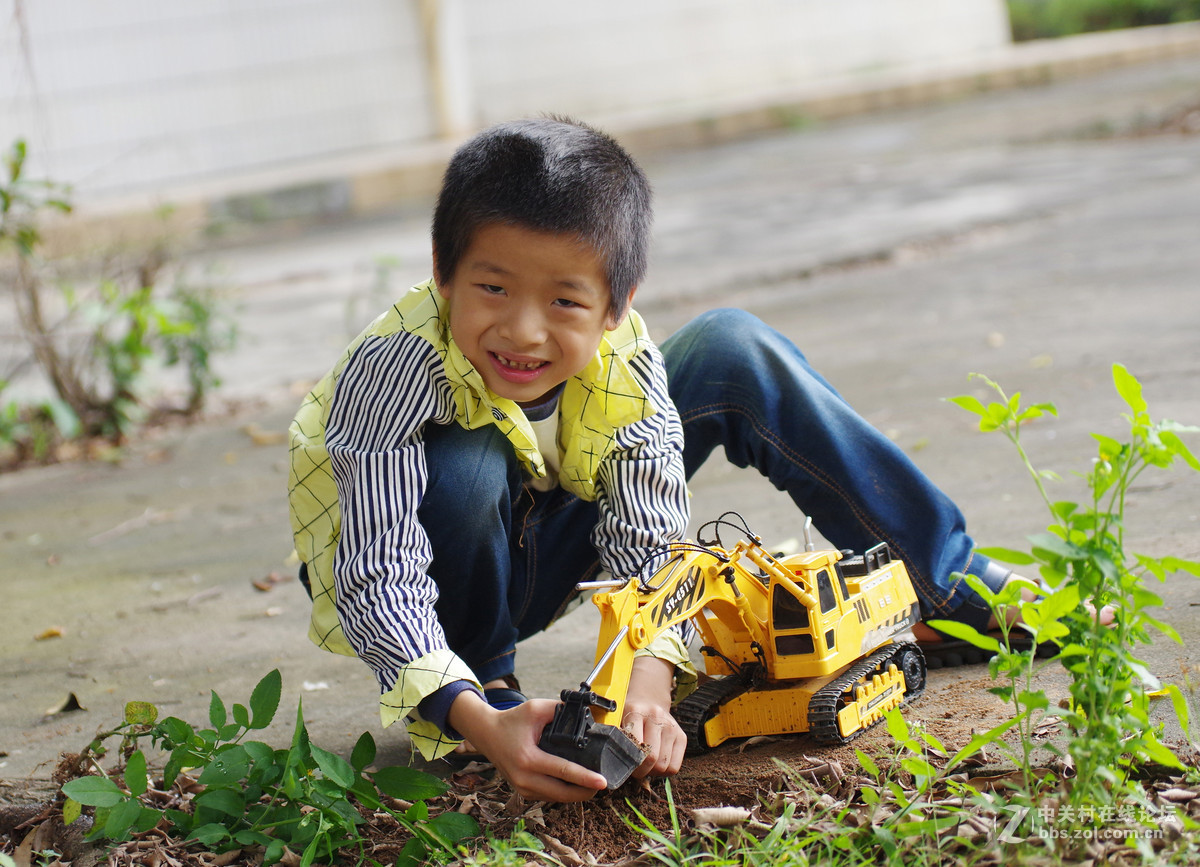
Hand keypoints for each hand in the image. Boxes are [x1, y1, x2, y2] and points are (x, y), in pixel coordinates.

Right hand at [447, 694, 606, 801]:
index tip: (603, 782)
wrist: (487, 734)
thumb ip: (559, 710)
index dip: (585, 777)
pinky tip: (576, 785)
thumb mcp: (535, 708)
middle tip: (604, 785)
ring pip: (557, 798)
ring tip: (593, 784)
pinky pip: (549, 796)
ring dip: (576, 794)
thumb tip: (585, 714)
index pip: (563, 771)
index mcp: (528, 758)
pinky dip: (564, 793)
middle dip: (586, 791)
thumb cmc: (512, 720)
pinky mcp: (523, 792)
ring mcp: (522, 788)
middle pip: (563, 794)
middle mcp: (524, 778)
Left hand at [621, 656, 685, 779]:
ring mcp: (671, 726)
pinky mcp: (681, 735)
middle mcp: (656, 716)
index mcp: (635, 711)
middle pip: (652, 758)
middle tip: (633, 770)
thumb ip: (609, 734)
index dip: (628, 763)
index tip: (622, 766)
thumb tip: (596, 758)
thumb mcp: (615, 717)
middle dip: (640, 771)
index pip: (635, 747)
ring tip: (644, 765)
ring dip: (652, 772)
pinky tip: (656, 762)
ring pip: (664, 765)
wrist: (648, 696)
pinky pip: (675, 766)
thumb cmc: (627, 712)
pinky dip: (664, 771)